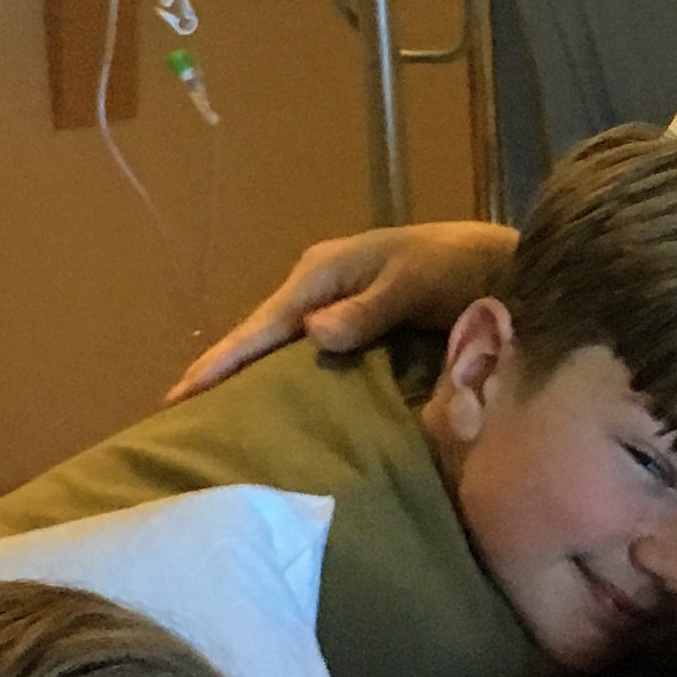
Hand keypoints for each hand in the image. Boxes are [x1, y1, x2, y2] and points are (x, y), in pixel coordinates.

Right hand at [166, 222, 521, 401]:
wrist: (500, 262)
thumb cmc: (459, 267)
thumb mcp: (414, 285)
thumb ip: (368, 311)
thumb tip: (311, 333)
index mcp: (324, 271)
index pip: (264, 323)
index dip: (225, 358)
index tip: (183, 392)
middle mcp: (320, 285)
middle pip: (260, 334)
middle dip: (221, 368)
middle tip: (176, 412)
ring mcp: (334, 303)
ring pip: (280, 345)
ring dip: (248, 375)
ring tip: (208, 414)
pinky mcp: (353, 322)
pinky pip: (305, 352)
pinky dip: (283, 375)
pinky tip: (267, 402)